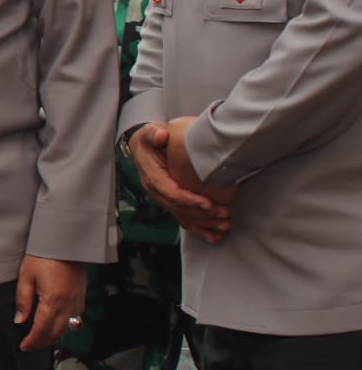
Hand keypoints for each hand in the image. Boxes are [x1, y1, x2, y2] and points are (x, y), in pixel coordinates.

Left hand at [14, 255, 85, 350]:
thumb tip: (19, 320)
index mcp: (53, 300)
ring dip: (54, 335)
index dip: (32, 341)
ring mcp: (78, 301)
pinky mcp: (82, 296)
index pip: (42, 329)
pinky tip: (56, 323)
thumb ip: (23, 300)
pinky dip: (65, 325)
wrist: (66, 241)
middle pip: (56, 333)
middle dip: (43, 342)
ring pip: (68, 328)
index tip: (24, 346)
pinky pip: (76, 317)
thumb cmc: (44, 254)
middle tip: (31, 345)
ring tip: (41, 337)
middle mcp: (68, 304)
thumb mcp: (26, 275)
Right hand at [130, 120, 231, 241]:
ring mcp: (164, 199)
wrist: (144, 149)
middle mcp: (156, 191)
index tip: (207, 203)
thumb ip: (154, 133)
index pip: (169, 191)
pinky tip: (214, 236)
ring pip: (183, 217)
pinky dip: (199, 229)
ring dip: (205, 224)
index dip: (188, 199)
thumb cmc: (151, 140)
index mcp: (152, 176)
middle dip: (203, 214)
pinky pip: (184, 219)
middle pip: (179, 208)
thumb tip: (161, 136)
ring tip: (225, 225)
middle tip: (225, 214)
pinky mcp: (172, 203)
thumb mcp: (150, 132)